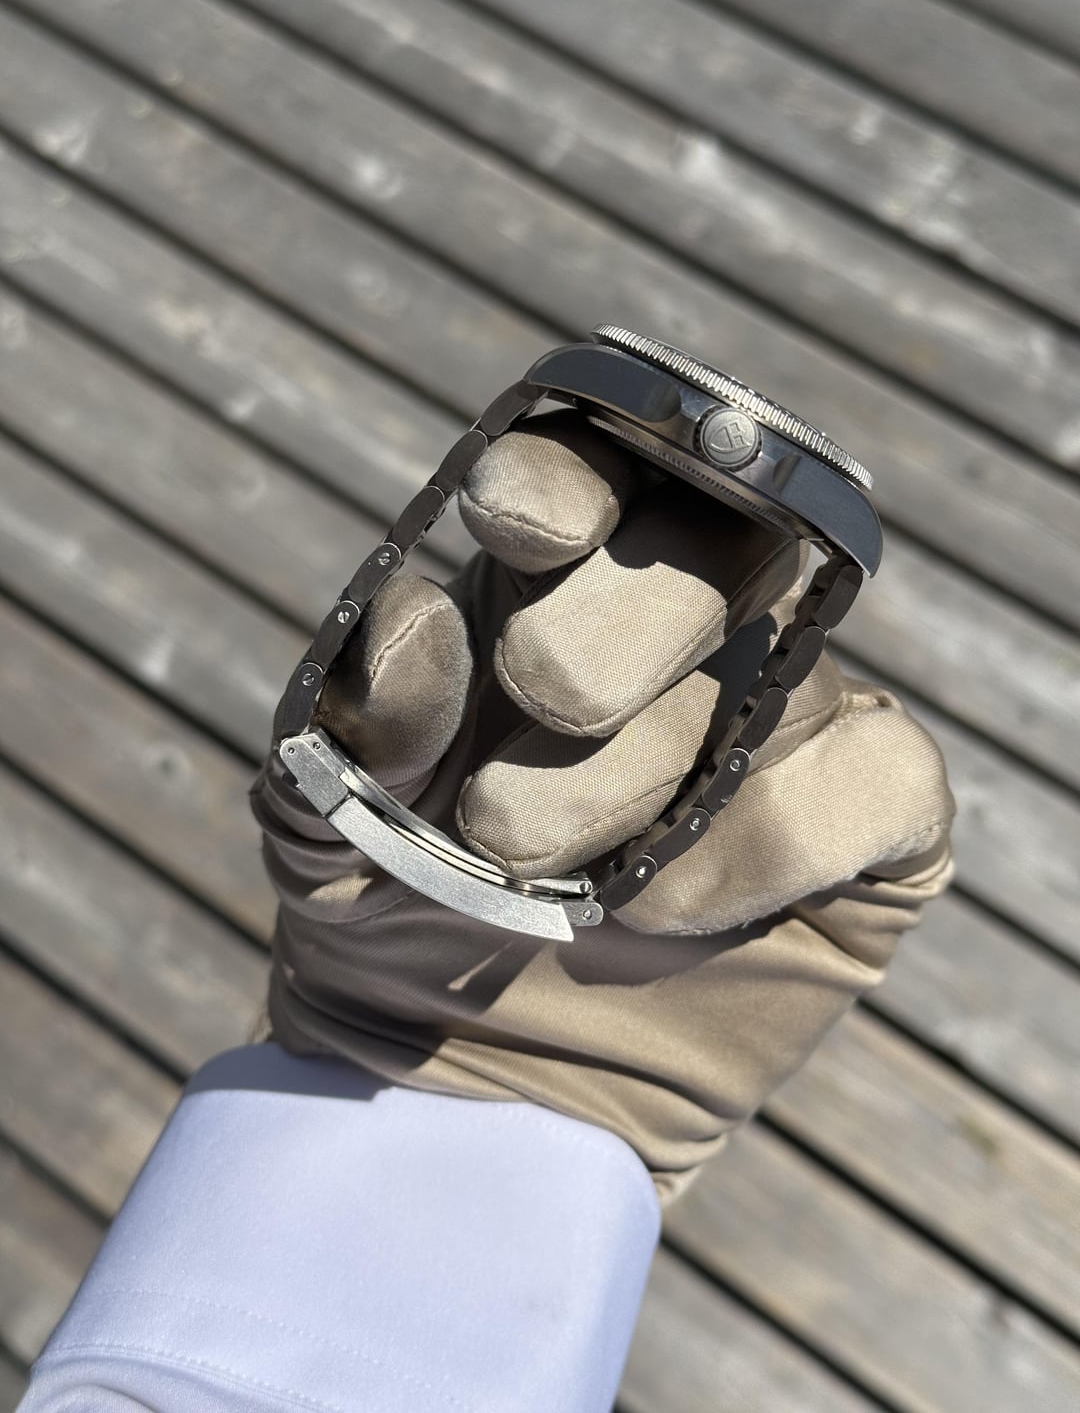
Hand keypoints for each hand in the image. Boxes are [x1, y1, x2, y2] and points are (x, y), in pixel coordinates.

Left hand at [250, 410, 954, 1201]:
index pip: (595, 469)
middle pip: (712, 538)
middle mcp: (685, 630)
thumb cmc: (396, 916)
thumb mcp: (326, 821)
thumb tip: (418, 616)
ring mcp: (789, 719)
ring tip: (532, 875)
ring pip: (780, 670)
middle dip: (597, 644)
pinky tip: (667, 914)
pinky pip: (879, 778)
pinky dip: (768, 846)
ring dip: (642, 780)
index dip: (566, 476)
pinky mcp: (870, 823)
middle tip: (511, 763)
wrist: (472, 1080)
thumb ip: (357, 715)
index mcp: (549, 588)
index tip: (511, 520)